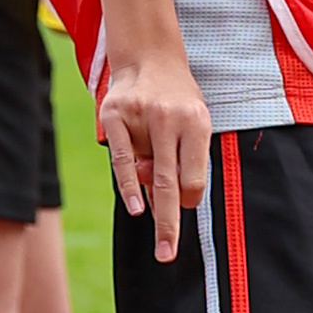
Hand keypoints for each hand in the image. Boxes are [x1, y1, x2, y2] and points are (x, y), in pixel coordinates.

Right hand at [101, 46, 211, 262]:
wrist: (150, 57)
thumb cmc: (176, 99)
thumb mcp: (193, 122)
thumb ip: (184, 159)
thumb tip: (165, 201)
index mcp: (198, 122)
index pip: (196, 176)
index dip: (190, 198)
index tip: (183, 205)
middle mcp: (173, 119)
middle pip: (173, 182)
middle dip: (171, 223)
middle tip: (168, 255)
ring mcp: (143, 117)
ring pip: (148, 173)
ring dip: (154, 210)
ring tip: (161, 244)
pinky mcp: (115, 116)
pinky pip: (121, 159)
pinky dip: (129, 185)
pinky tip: (135, 208)